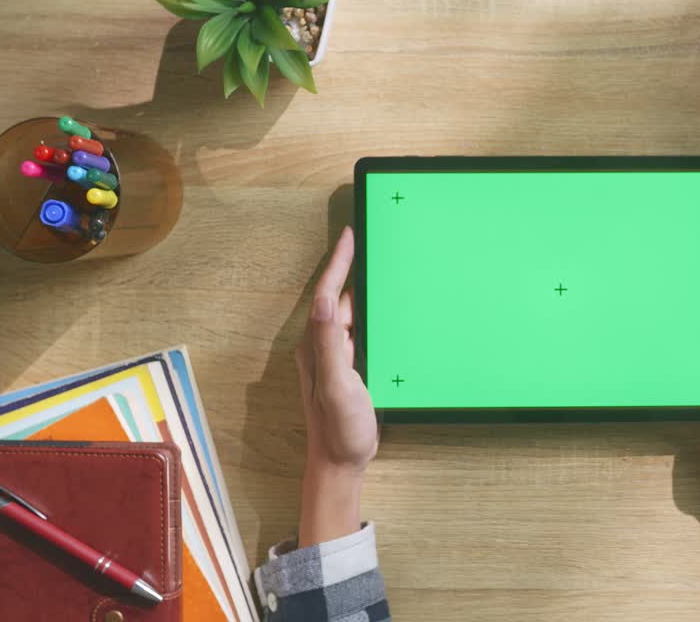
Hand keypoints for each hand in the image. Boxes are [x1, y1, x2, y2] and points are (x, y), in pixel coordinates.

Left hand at [294, 226, 377, 545]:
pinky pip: (355, 331)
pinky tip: (382, 313)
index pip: (326, 294)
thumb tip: (322, 303)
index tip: (351, 236)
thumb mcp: (338, 386)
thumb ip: (330, 345)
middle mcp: (321, 347)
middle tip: (367, 244)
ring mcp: (333, 358)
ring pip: (345, 314)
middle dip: (349, 269)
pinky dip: (367, 314)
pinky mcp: (346, 368)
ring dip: (358, 291)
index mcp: (317, 345)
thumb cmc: (339, 429)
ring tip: (376, 269)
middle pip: (335, 299)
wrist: (339, 463)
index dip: (339, 263)